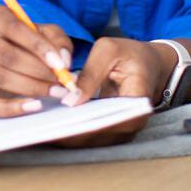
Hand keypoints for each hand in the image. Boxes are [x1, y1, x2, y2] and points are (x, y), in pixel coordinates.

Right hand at [0, 5, 74, 116]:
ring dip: (31, 88)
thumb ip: (57, 41)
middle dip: (39, 71)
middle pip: (7, 55)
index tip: (60, 64)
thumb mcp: (43, 31)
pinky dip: (11, 108)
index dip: (38, 46)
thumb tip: (63, 60)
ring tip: (54, 92)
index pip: (14, 28)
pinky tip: (33, 105)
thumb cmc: (22, 40)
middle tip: (62, 82)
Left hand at [48, 37, 173, 147]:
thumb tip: (70, 101)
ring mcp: (123, 128)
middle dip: (70, 134)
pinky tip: (50, 124)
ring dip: (68, 135)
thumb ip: (90, 74)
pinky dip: (72, 130)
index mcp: (138, 100)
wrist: (149, 63)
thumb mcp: (108, 50)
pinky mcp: (112, 128)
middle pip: (99, 136)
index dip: (84, 126)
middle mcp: (133, 121)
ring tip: (41, 129)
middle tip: (41, 130)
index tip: (58, 125)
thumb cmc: (129, 53)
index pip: (110, 121)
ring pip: (93, 140)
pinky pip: (91, 134)